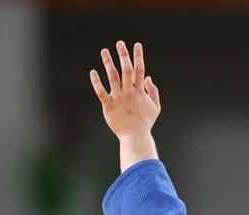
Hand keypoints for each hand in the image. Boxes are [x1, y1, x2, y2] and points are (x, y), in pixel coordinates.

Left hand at [90, 41, 160, 169]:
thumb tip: (148, 78)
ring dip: (108, 63)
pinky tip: (93, 72)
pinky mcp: (108, 106)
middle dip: (123, 55)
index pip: (140, 70)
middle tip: (119, 43)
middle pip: (126, 70)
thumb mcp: (156, 107)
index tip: (137, 45)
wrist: (135, 137)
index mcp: (140, 92)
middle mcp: (129, 92)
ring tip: (104, 51)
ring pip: (113, 77)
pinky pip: (101, 92)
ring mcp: (118, 98)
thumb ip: (153, 92)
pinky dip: (96, 82)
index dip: (138, 56)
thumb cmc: (145, 123)